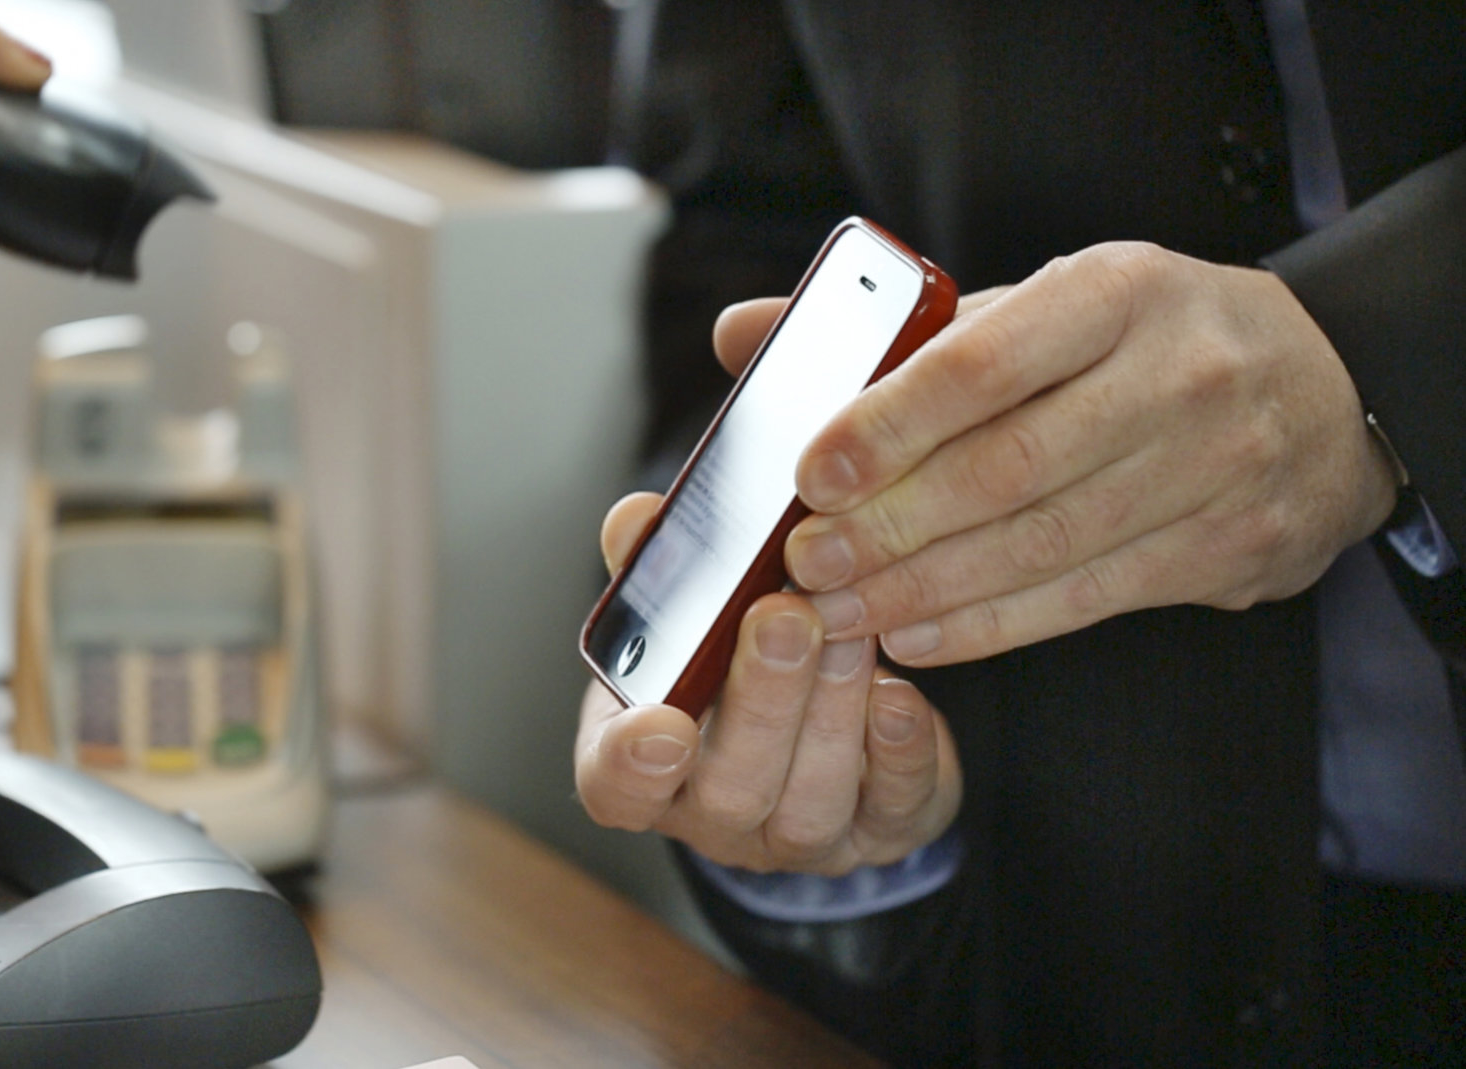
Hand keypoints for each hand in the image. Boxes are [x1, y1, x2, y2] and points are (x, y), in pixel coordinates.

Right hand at [575, 492, 961, 875]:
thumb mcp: (677, 618)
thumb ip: (653, 571)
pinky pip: (893, 808)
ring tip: (846, 630)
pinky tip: (900, 695)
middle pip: (728, 791)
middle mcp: (715, 818)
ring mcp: (797, 840)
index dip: (631, 766)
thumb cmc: (726, 663)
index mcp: (641, 766)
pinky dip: (900, 752)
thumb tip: (637, 519)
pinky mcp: (880, 833)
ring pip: (810, 806)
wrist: (812, 722)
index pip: (616, 788)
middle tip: (783, 617)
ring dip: (830, 711)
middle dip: (761, 701)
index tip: (661, 723)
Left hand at [765, 242, 1399, 665]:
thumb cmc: (1139, 342)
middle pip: (1009, 467)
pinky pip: (1087, 599)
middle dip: (892, 526)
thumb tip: (742, 334)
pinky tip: (917, 633)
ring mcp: (1216, 465)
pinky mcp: (1229, 546)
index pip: (985, 359)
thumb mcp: (1036, 305)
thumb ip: (895, 330)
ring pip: (1045, 545)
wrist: (1321, 390)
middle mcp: (1177, 373)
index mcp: (1116, 289)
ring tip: (841, 609)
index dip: (888, 423)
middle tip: (806, 562)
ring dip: (926, 588)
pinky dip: (990, 624)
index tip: (810, 472)